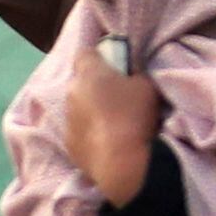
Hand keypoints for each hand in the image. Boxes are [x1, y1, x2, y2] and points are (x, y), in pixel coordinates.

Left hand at [63, 57, 166, 203]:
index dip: (99, 55)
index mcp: (89, 73)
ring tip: (112, 123)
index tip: (112, 63)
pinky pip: (79, 131)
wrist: (121, 162)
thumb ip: (136, 75)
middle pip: (81, 82)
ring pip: (78, 108)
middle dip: (95, 85)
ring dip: (91, 110)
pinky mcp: (68, 144)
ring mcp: (67, 120)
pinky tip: (106, 142)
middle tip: (117, 96)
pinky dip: (89, 133)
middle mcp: (71, 93)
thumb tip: (131, 76)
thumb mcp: (147, 86)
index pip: (85, 52)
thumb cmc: (134, 116)